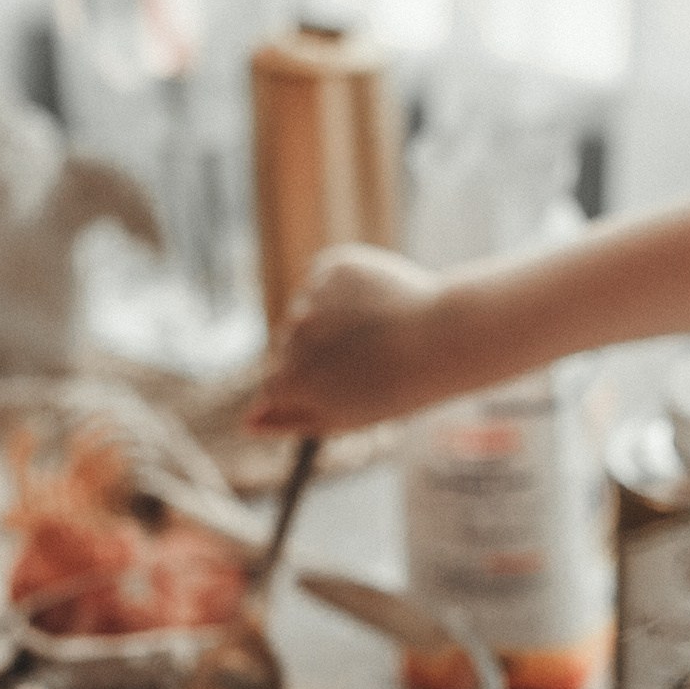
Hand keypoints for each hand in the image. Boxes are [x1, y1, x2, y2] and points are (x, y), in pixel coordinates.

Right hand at [248, 246, 455, 435]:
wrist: (443, 338)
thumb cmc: (396, 387)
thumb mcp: (341, 417)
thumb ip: (288, 419)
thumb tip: (246, 423)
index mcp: (287, 378)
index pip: (276, 383)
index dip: (310, 388)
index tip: (342, 387)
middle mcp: (291, 334)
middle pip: (290, 345)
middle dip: (319, 352)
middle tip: (367, 360)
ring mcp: (311, 296)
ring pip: (309, 310)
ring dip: (333, 319)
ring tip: (376, 332)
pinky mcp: (333, 266)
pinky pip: (326, 281)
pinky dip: (345, 291)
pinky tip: (375, 305)